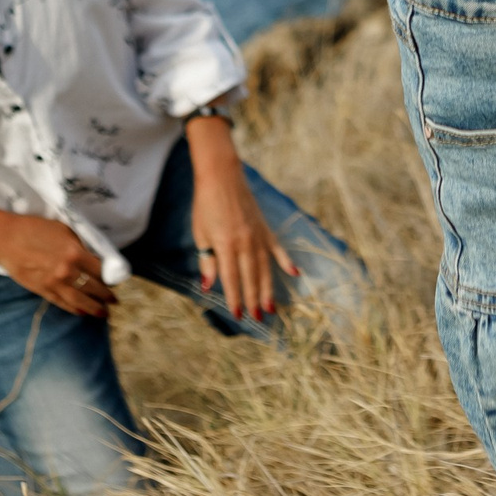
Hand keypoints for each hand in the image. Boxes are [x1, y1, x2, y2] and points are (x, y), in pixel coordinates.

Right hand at [0, 211, 117, 318]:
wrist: (6, 240)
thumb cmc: (35, 229)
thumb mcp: (64, 230)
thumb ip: (80, 245)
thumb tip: (95, 258)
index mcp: (75, 253)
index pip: (101, 270)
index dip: (110, 277)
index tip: (115, 280)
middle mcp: (67, 272)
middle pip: (93, 288)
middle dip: (106, 295)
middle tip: (114, 300)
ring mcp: (54, 284)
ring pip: (79, 301)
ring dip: (93, 308)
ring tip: (103, 313)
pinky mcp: (42, 291)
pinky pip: (62, 303)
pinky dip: (74, 309)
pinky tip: (82, 312)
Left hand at [186, 117, 297, 321]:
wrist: (222, 176)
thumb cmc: (206, 205)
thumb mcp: (201, 234)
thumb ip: (208, 261)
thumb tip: (209, 286)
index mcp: (226, 244)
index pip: (231, 278)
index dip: (234, 298)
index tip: (238, 315)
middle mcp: (245, 242)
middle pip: (251, 277)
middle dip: (254, 299)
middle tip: (258, 318)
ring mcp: (258, 235)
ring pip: (265, 267)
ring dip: (268, 288)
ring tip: (272, 307)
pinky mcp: (265, 228)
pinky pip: (278, 248)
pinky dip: (286, 261)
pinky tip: (294, 274)